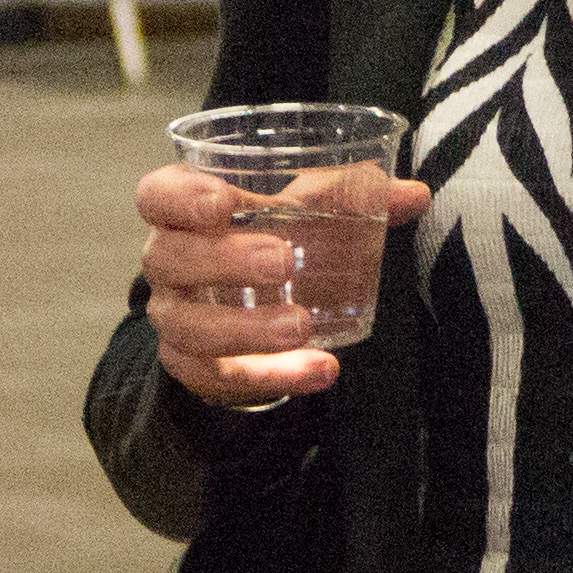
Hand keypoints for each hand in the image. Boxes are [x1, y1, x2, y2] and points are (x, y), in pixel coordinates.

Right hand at [137, 158, 421, 408]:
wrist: (241, 300)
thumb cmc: (268, 231)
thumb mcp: (305, 205)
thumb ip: (353, 195)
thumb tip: (416, 195)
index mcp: (183, 208)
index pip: (156, 195)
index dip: (180, 198)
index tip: (222, 202)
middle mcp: (166, 260)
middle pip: (169, 258)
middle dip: (224, 260)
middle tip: (283, 260)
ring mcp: (174, 315)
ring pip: (187, 326)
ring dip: (244, 328)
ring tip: (300, 326)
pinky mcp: (190, 363)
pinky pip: (216, 377)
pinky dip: (270, 376)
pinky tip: (318, 371)